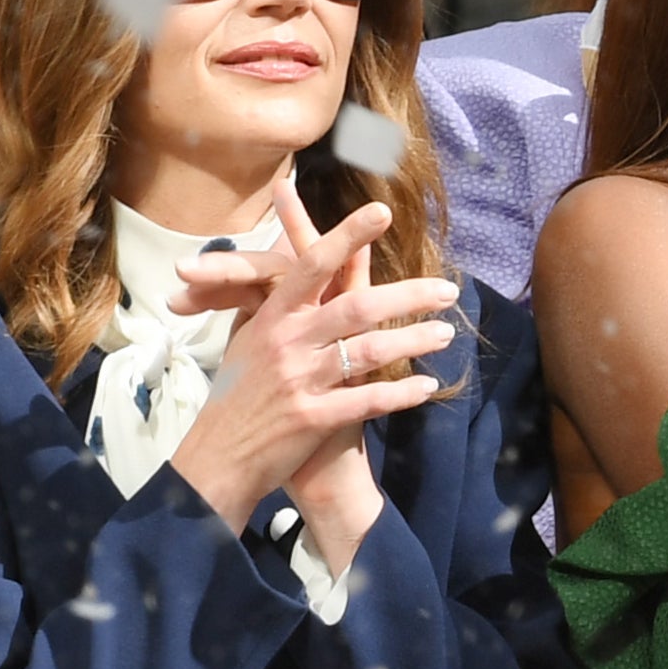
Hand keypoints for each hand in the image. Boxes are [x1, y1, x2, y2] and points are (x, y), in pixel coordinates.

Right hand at [166, 173, 454, 535]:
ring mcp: (302, 380)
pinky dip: (401, 393)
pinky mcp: (314, 418)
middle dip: (409, 296)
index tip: (382, 211)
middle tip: (448, 290)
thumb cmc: (237, 393)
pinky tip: (427, 387)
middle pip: (358, 307)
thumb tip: (292, 251)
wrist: (219, 458)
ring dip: (414, 341)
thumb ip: (274, 299)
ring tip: (445, 334)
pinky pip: (368, 400)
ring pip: (369, 351)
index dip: (347, 235)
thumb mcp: (248, 337)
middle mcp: (288, 342)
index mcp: (273, 316)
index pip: (314, 264)